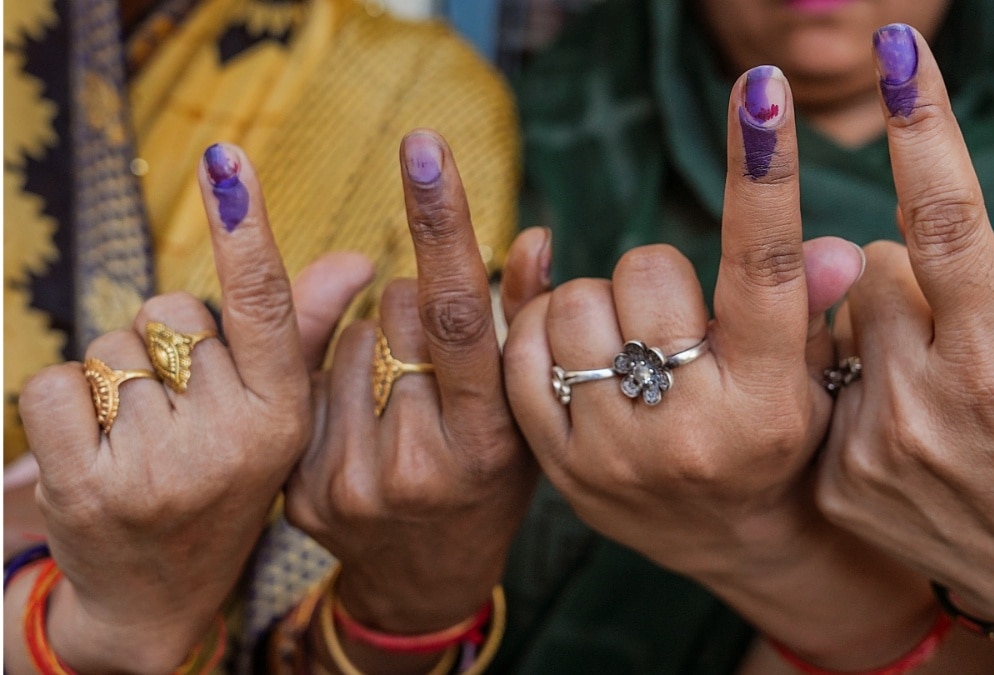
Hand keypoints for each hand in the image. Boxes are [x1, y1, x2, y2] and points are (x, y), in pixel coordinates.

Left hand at [15, 144, 367, 673]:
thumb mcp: (277, 414)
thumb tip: (358, 259)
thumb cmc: (224, 480)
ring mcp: (159, 469)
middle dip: (167, 343)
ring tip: (142, 433)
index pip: (264, 306)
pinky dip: (68, 402)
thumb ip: (305, 329)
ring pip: (113, 348)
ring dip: (119, 375)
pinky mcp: (88, 487)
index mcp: (284, 418)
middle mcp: (231, 444)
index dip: (244, 228)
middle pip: (171, 316)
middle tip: (182, 404)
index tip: (227, 160)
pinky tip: (98, 446)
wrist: (156, 596)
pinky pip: (59, 383)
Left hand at [284, 131, 545, 672]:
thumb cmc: (492, 478)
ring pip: (345, 340)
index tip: (423, 146)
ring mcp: (353, 483)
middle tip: (432, 347)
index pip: (455, 316)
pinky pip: (305, 381)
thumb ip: (528, 324)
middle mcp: (418, 467)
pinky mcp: (300, 492)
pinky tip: (359, 411)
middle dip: (414, 302)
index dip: (442, 225)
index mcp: (487, 442)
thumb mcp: (529, 412)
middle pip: (396, 313)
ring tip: (398, 388)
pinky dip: (332, 375)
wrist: (427, 576)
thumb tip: (535, 236)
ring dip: (371, 339)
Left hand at [504, 66, 885, 659]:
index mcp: (768, 401)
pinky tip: (580, 354)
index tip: (762, 92)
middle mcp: (690, 431)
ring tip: (630, 341)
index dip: (763, 174)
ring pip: (575, 304)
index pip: (765, 268)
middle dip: (659, 274)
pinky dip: (543, 331)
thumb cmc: (782, 440)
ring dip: (600, 303)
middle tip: (675, 315)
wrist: (733, 541)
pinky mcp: (559, 466)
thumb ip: (812, 306)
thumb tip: (830, 250)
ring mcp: (615, 453)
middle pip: (648, 271)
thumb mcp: (812, 376)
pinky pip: (521, 352)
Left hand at [816, 24, 993, 645]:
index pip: (951, 226)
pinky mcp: (832, 475)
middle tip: (944, 329)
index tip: (901, 57)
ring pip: (837, 323)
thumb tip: (922, 224)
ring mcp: (868, 444)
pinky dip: (850, 385)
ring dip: (871, 332)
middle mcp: (923, 401)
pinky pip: (820, 382)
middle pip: (870, 267)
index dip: (926, 136)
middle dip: (901, 278)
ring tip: (925, 391)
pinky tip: (897, 430)